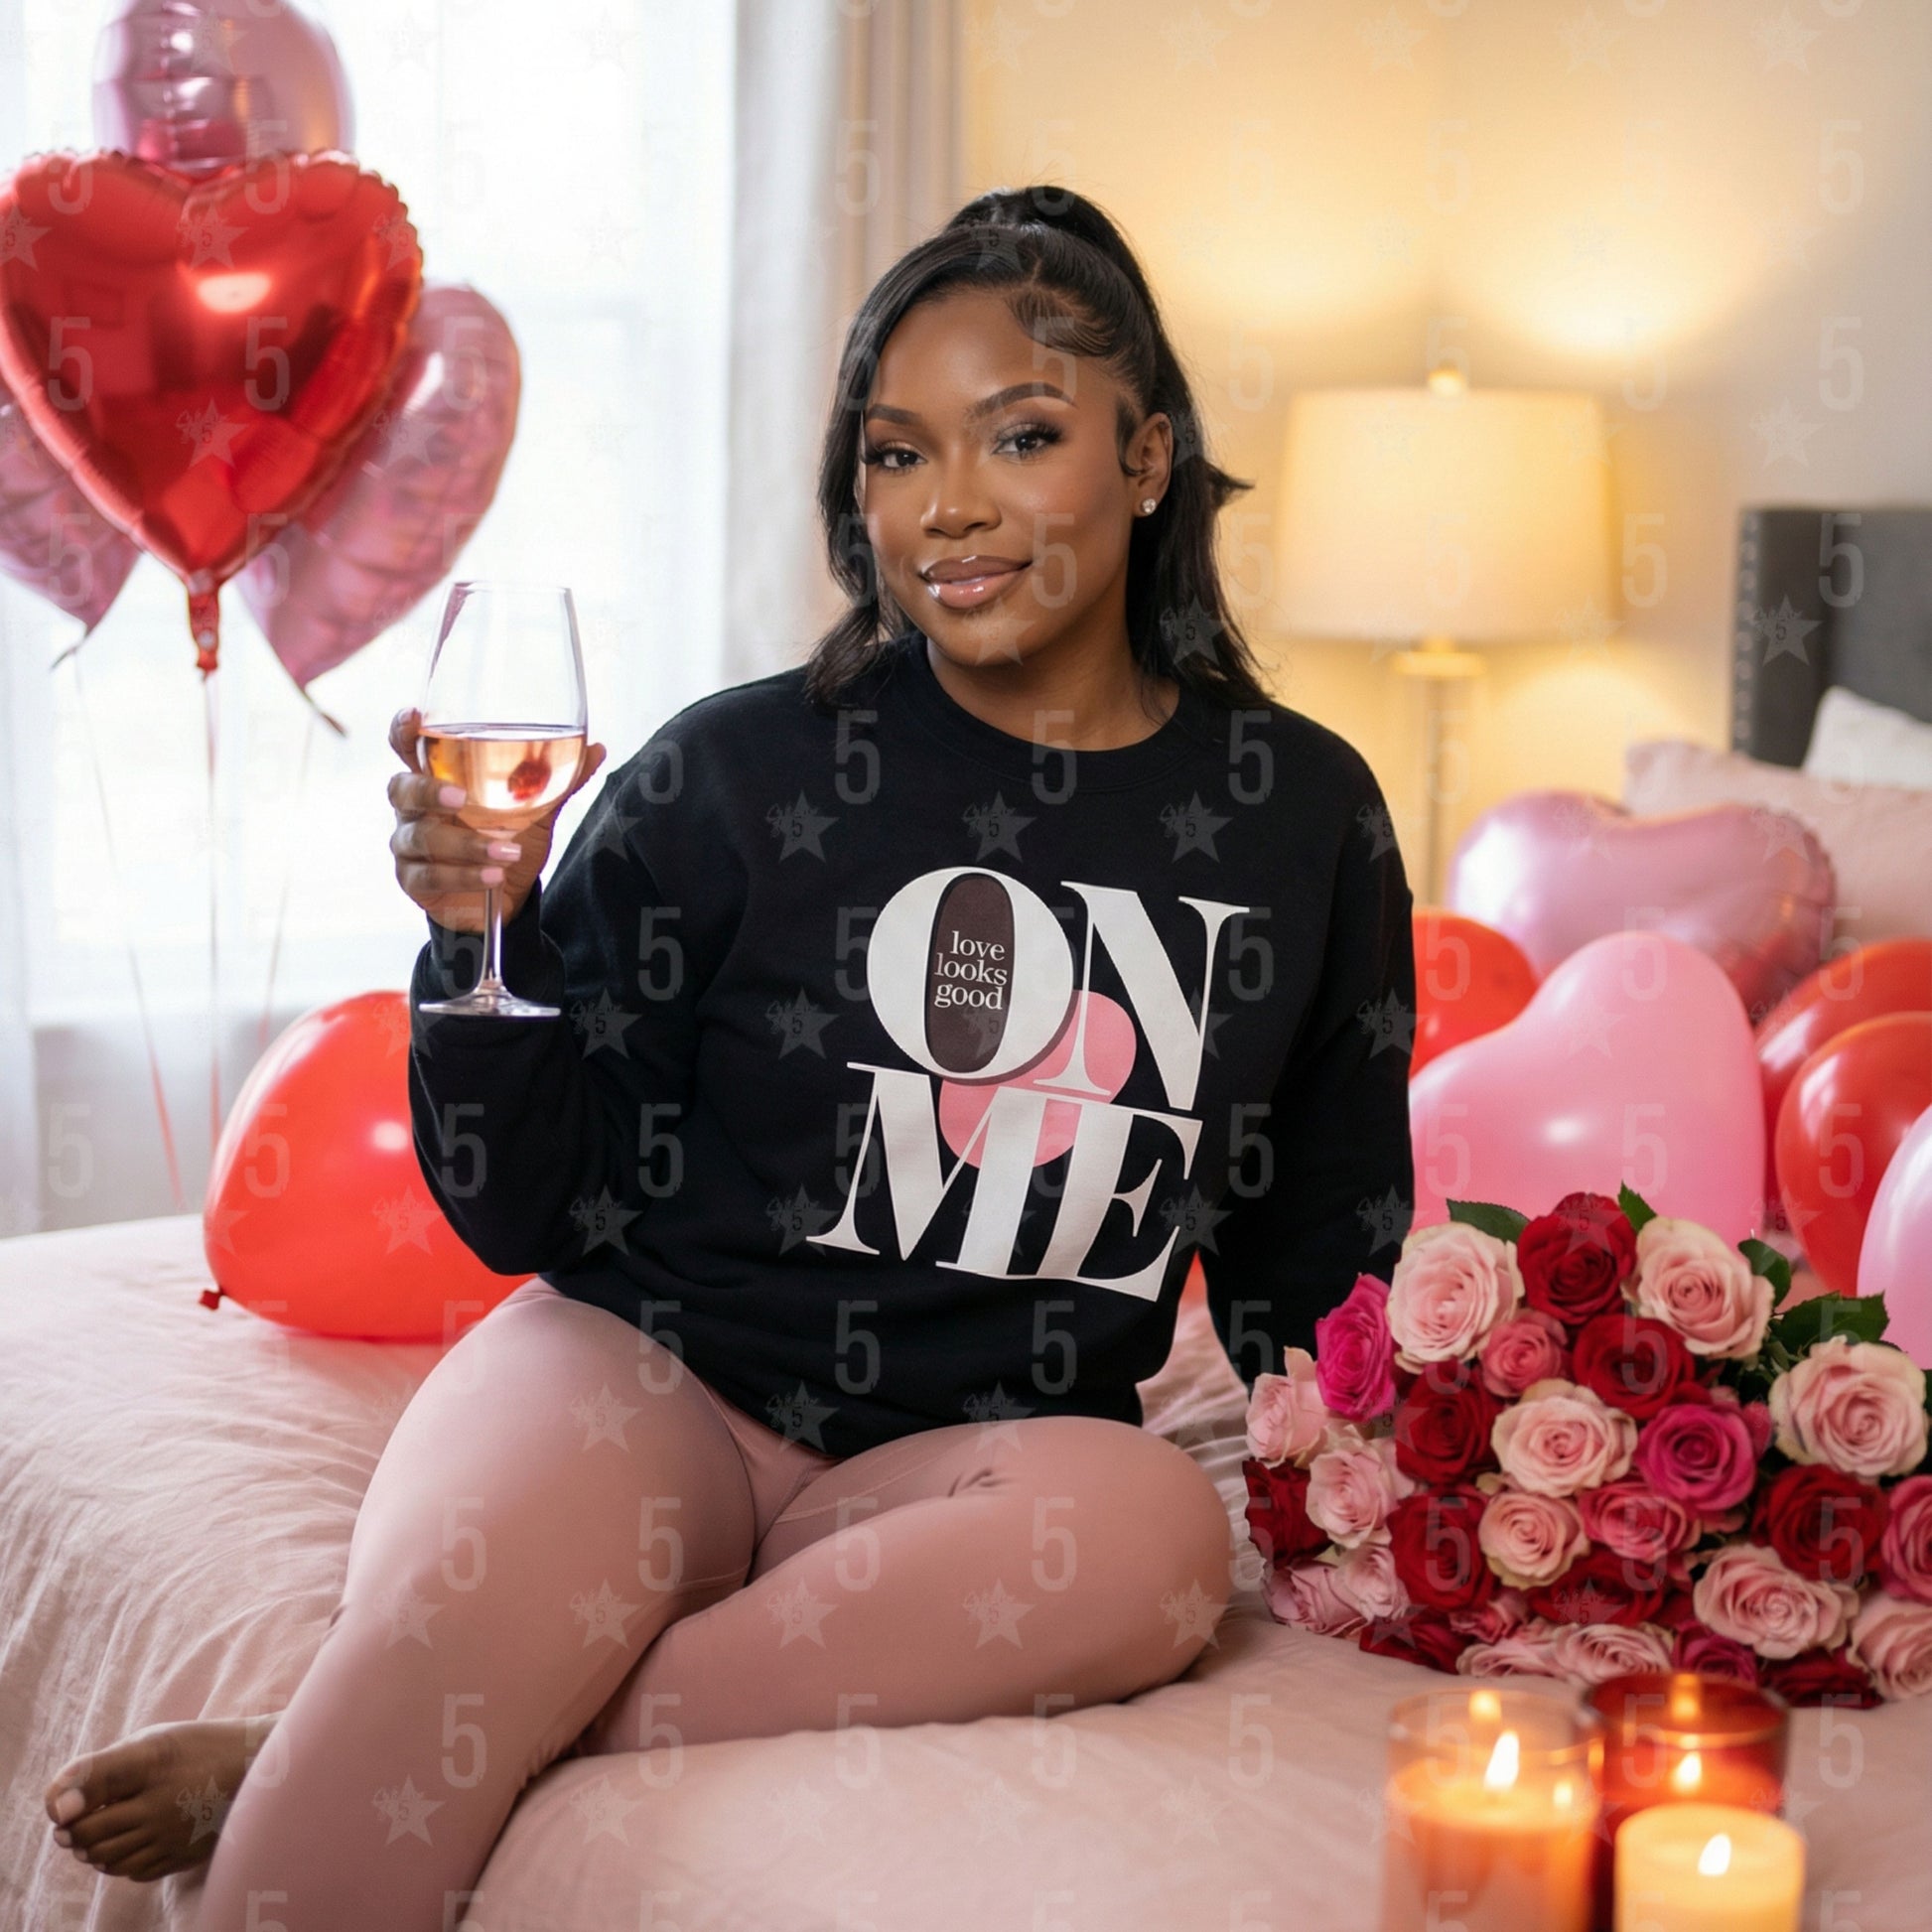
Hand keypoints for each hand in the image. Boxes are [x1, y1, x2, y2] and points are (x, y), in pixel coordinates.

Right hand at [388, 707, 607, 932]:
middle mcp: (415, 807)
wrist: (506, 897)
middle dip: (428, 791)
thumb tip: (596, 749)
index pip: (408, 747)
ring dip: (466, 845)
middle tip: (461, 798)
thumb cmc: (509, 840)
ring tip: (506, 851)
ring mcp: (409, 844)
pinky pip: (429, 875)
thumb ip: (558, 781)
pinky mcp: (413, 880)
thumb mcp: (537, 811)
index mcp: (438, 778)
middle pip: (401, 789)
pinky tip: (493, 876)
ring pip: (421, 837)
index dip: (404, 730)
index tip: (415, 717)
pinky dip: (465, 876)